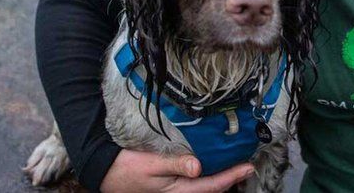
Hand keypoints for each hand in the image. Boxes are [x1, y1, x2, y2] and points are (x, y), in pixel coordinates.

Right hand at [100, 149, 254, 192]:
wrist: (105, 173)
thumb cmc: (127, 167)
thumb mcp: (151, 163)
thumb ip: (176, 164)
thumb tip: (198, 166)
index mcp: (178, 190)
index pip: (213, 185)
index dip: (233, 176)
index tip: (248, 168)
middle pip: (213, 190)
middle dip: (231, 180)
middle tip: (247, 168)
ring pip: (205, 190)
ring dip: (221, 181)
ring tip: (235, 169)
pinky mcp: (171, 189)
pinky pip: (195, 187)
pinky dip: (208, 180)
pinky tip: (212, 170)